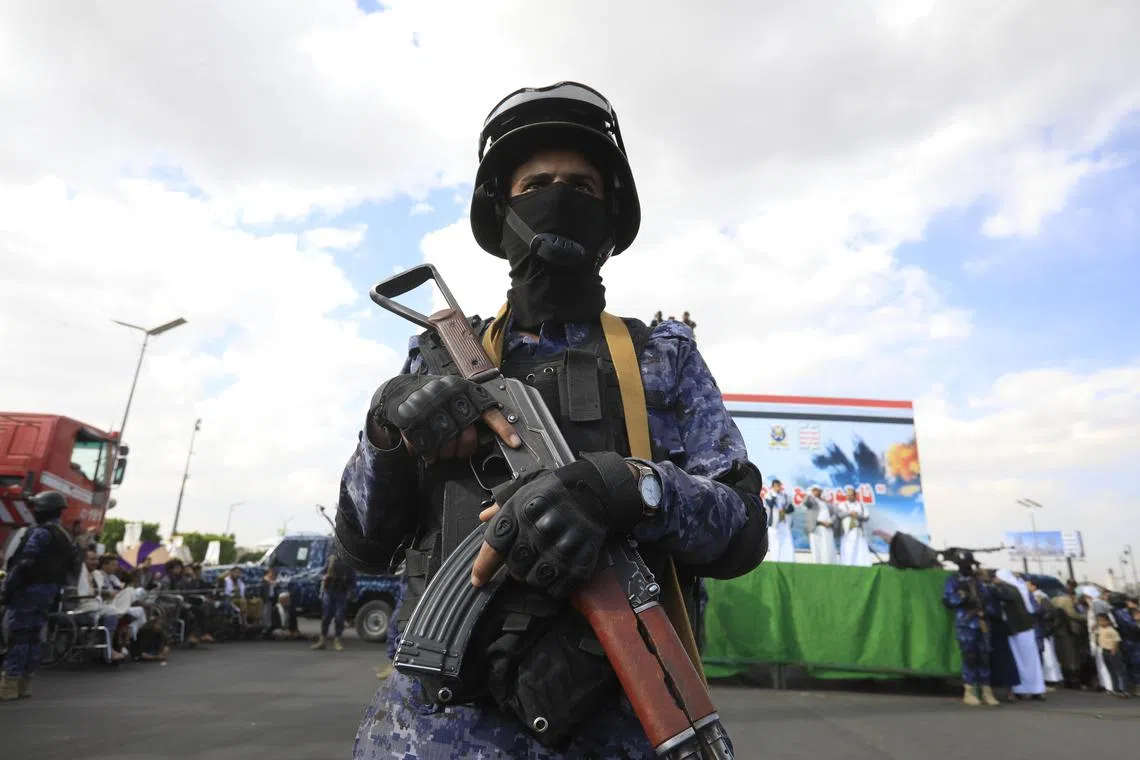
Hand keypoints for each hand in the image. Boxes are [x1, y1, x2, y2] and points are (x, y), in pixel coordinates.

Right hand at [368, 374, 520, 460]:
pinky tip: (425, 447)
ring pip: (447, 445)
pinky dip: (425, 453)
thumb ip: (472, 410)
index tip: (515, 443)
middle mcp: (448, 397)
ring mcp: (429, 408)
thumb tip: (491, 435)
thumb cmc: (433, 396)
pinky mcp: (412, 421)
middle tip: (456, 448)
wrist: (398, 391)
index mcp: (463, 390)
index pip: (488, 411)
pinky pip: (426, 448)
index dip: (503, 428)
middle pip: (467, 435)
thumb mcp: (456, 394)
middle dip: (463, 447)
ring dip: (443, 452)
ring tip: (438, 446)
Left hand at [470, 453, 641, 598]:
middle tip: (523, 560)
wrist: (595, 490)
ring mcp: (562, 547)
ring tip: (541, 564)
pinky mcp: (581, 560)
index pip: (495, 546)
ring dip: (534, 576)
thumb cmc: (555, 491)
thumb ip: (502, 505)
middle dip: (515, 567)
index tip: (478, 580)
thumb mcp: (525, 489)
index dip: (483, 567)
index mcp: (521, 511)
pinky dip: (554, 585)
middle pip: (515, 566)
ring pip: (536, 579)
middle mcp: (540, 530)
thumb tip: (483, 517)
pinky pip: (559, 587)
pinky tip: (557, 571)